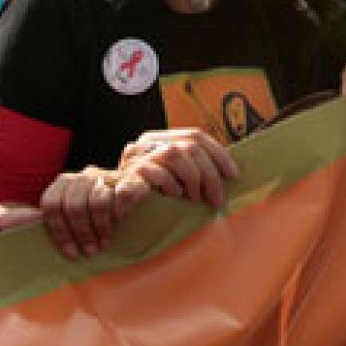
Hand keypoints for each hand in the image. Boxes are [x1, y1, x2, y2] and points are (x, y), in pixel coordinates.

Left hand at [38, 167, 154, 261]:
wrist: (133, 186)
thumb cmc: (96, 207)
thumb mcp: (72, 210)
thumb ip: (50, 217)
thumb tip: (12, 224)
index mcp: (65, 182)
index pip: (51, 204)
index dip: (59, 231)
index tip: (70, 252)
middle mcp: (83, 176)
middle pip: (73, 206)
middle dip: (81, 233)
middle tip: (90, 251)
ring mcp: (106, 175)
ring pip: (97, 202)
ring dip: (101, 228)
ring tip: (103, 243)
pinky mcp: (129, 178)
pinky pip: (122, 195)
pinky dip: (120, 214)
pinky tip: (120, 223)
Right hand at [115, 129, 237, 210]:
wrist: (112, 210)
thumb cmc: (146, 198)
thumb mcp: (170, 177)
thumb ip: (190, 167)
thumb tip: (227, 172)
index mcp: (158, 138)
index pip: (195, 135)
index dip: (218, 153)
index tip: (233, 174)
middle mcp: (145, 143)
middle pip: (189, 146)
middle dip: (210, 173)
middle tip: (217, 198)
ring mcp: (135, 157)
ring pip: (175, 154)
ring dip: (193, 178)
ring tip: (196, 199)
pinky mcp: (127, 173)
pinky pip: (156, 173)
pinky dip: (170, 184)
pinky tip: (175, 196)